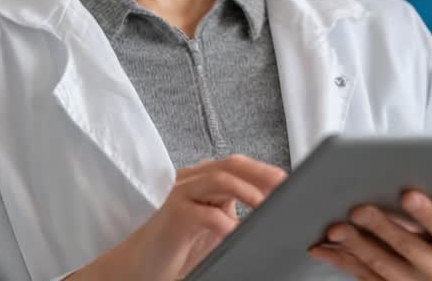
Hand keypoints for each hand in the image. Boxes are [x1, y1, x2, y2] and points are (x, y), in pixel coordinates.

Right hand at [70, 155, 287, 280]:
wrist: (140, 267)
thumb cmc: (179, 249)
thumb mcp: (216, 228)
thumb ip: (238, 215)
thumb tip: (276, 213)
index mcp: (204, 181)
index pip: (239, 165)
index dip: (265, 171)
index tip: (291, 182)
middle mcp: (191, 181)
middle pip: (232, 164)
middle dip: (262, 173)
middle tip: (286, 187)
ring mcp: (180, 195)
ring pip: (219, 179)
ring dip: (248, 191)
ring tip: (266, 205)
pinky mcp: (174, 216)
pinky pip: (205, 214)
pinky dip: (226, 223)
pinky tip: (237, 233)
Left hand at [307, 190, 431, 280]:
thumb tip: (410, 164)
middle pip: (421, 246)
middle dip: (394, 226)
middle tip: (372, 205)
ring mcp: (421, 280)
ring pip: (388, 264)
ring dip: (360, 244)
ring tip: (338, 226)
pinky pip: (365, 275)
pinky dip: (342, 259)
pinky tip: (322, 245)